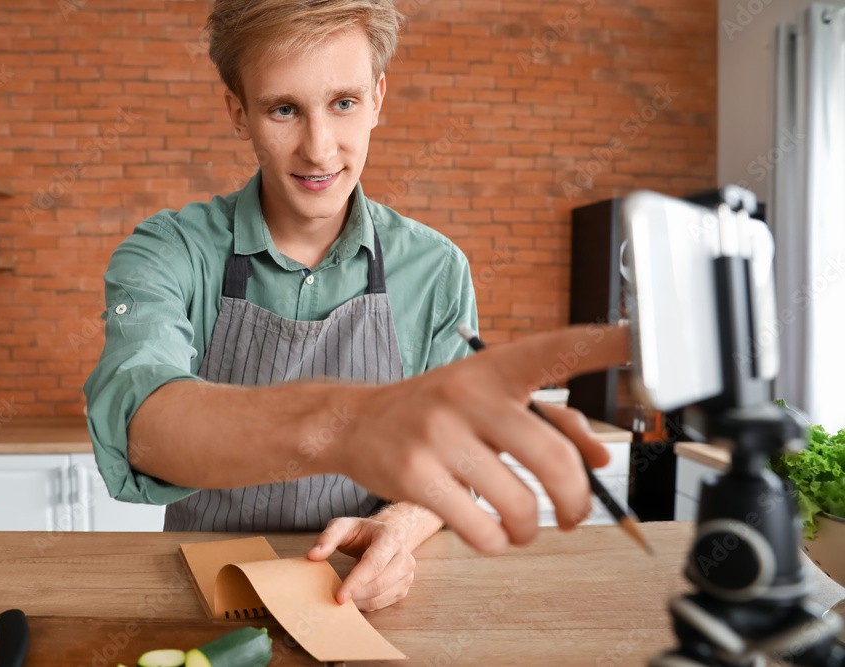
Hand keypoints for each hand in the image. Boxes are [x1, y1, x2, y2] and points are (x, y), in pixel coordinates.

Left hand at [307, 517, 414, 611]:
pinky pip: (383, 603)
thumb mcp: (342, 526)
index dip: (356, 582)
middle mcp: (404, 555)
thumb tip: (313, 556)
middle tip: (333, 601)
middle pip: (379, 583)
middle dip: (355, 595)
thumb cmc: (361, 532)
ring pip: (381, 596)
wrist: (385, 536)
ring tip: (341, 600)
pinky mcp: (404, 587)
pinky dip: (366, 605)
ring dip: (359, 602)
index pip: (374, 564)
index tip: (339, 597)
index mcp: (390, 537)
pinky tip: (353, 600)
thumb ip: (327, 538)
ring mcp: (407, 573)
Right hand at [330, 324, 629, 555]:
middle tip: (576, 515)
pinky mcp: (414, 475)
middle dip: (577, 501)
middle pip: (552, 457)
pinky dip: (496, 542)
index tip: (646, 338)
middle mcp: (469, 393)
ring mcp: (439, 434)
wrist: (355, 421)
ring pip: (519, 502)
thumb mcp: (488, 399)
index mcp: (496, 368)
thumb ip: (551, 421)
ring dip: (532, 530)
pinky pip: (480, 528)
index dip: (607, 344)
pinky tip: (489, 533)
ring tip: (524, 528)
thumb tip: (601, 460)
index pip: (559, 349)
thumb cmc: (436, 410)